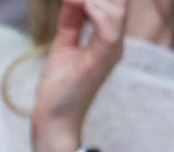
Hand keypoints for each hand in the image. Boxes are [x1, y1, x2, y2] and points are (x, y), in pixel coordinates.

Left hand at [32, 0, 125, 151]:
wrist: (53, 119)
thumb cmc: (59, 87)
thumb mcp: (64, 46)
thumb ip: (70, 21)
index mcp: (109, 39)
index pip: (117, 5)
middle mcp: (115, 44)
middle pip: (120, 4)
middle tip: (73, 0)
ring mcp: (110, 52)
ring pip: (117, 12)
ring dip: (96, 0)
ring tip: (75, 1)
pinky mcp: (100, 61)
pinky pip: (108, 31)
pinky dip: (96, 12)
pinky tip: (81, 4)